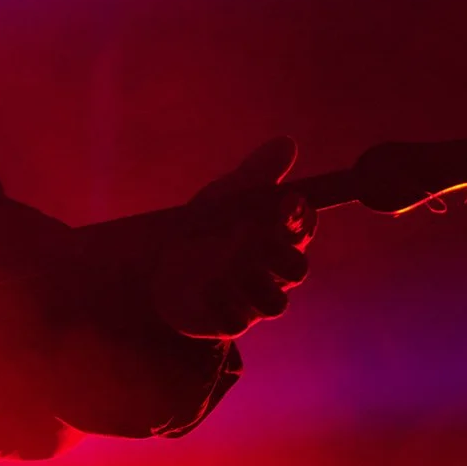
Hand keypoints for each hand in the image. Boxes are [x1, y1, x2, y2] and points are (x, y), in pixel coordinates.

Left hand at [150, 136, 315, 339]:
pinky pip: (235, 322)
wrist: (163, 269)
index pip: (303, 227)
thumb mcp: (226, 196)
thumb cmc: (207, 228)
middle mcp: (268, 270)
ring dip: (253, 284)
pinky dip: (221, 304)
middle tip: (251, 236)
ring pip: (276, 305)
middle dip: (280, 255)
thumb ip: (256, 173)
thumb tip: (287, 143)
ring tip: (227, 267)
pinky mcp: (226, 320)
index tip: (283, 202)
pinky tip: (205, 287)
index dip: (298, 216)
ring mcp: (249, 298)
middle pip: (297, 269)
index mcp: (273, 235)